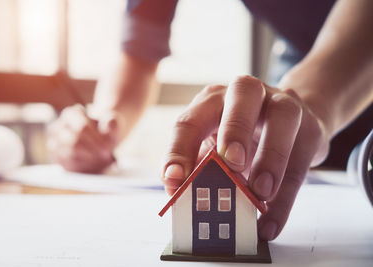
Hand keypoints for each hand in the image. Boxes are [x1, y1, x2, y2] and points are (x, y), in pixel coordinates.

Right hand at [47, 105, 118, 172]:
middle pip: (73, 141)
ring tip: (101, 162)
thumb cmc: (105, 133)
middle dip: (92, 151)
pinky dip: (81, 167)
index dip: (95, 140)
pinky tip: (92, 166)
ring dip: (87, 160)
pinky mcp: (55, 156)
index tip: (108, 150)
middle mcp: (58, 126)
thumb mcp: (112, 127)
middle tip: (106, 158)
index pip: (81, 126)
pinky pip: (65, 164)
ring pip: (67, 153)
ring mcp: (54, 141)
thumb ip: (112, 123)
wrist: (98, 143)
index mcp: (72, 114)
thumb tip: (110, 121)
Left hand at [162, 75, 329, 239]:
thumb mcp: (215, 146)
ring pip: (283, 119)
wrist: (290, 124)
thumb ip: (198, 166)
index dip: (179, 150)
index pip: (191, 119)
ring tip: (261, 194)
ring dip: (271, 158)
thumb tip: (179, 194)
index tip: (174, 181)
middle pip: (244, 93)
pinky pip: (300, 161)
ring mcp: (283, 105)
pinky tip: (271, 223)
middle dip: (235, 129)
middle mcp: (248, 93)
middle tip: (232, 164)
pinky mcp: (310, 128)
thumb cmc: (242, 137)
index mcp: (214, 100)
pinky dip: (286, 197)